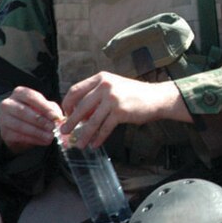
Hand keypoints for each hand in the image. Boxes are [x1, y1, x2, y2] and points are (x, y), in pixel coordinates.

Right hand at [0, 87, 62, 153]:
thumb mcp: (44, 107)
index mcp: (19, 93)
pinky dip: (33, 139)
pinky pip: (19, 136)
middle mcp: (8, 104)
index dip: (44, 107)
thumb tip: (58, 118)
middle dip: (40, 120)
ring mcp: (3, 119)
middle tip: (52, 127)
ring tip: (50, 136)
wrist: (20, 129)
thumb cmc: (35, 113)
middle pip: (23, 111)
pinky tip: (44, 141)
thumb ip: (51, 109)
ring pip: (20, 125)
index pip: (31, 97)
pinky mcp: (4, 133)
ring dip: (37, 132)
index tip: (55, 116)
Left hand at [60, 72, 188, 147]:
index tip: (66, 114)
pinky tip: (95, 144)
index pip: (76, 90)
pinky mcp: (120, 112)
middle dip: (71, 122)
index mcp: (101, 78)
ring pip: (91, 121)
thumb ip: (97, 96)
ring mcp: (113, 99)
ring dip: (83, 134)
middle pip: (80, 107)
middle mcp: (105, 86)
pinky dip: (99, 137)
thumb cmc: (135, 93)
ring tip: (79, 143)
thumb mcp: (114, 87)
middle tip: (64, 131)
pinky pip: (104, 128)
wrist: (156, 98)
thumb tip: (80, 114)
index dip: (67, 103)